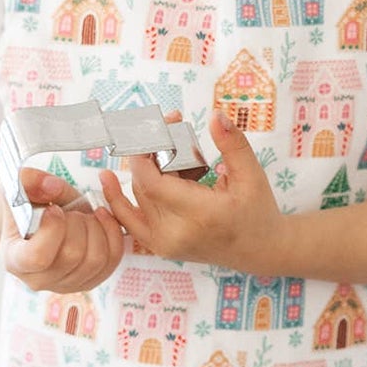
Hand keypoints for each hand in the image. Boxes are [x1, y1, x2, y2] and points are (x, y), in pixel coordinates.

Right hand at [0, 168, 125, 292]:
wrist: (44, 221)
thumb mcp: (22, 187)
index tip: (55, 210)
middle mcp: (39, 280)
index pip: (37, 257)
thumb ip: (29, 180)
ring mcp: (66, 285)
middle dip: (77, 222)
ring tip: (84, 214)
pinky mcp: (90, 281)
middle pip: (72, 255)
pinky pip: (112, 260)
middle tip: (70, 210)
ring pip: (96, 259)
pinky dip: (112, 234)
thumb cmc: (30, 206)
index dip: (53, 229)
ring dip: (96, 227)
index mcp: (15, 259)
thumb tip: (51, 186)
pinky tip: (101, 219)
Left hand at [99, 111, 286, 270]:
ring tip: (158, 148)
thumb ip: (233, 144)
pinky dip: (117, 203)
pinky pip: (129, 222)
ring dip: (142, 171)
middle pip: (143, 186)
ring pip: (136, 199)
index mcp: (200, 215)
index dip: (146, 152)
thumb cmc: (257, 210)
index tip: (156, 126)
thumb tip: (216, 115)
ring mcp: (165, 244)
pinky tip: (107, 180)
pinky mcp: (159, 247)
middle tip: (164, 129)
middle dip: (148, 153)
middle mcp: (176, 234)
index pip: (153, 182)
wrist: (259, 250)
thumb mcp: (252, 175)